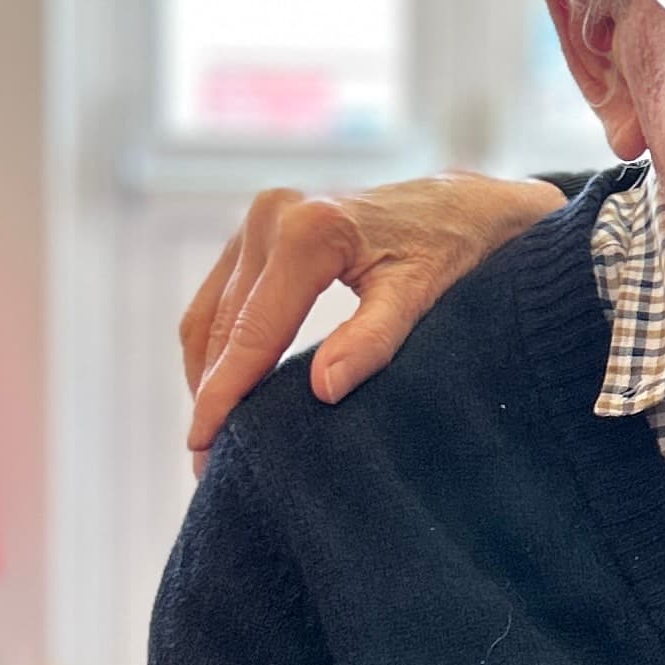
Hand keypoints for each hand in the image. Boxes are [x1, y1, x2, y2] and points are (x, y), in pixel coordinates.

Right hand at [180, 176, 562, 456]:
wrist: (462, 205)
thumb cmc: (449, 250)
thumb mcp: (420, 295)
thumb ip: (374, 340)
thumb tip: (323, 391)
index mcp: (310, 232)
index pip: (253, 331)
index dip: (224, 393)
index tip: (202, 446)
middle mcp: (273, 216)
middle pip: (224, 325)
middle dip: (211, 393)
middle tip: (206, 459)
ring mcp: (260, 219)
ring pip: (211, 312)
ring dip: (207, 372)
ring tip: (211, 433)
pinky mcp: (257, 230)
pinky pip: (220, 298)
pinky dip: (218, 345)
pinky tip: (226, 386)